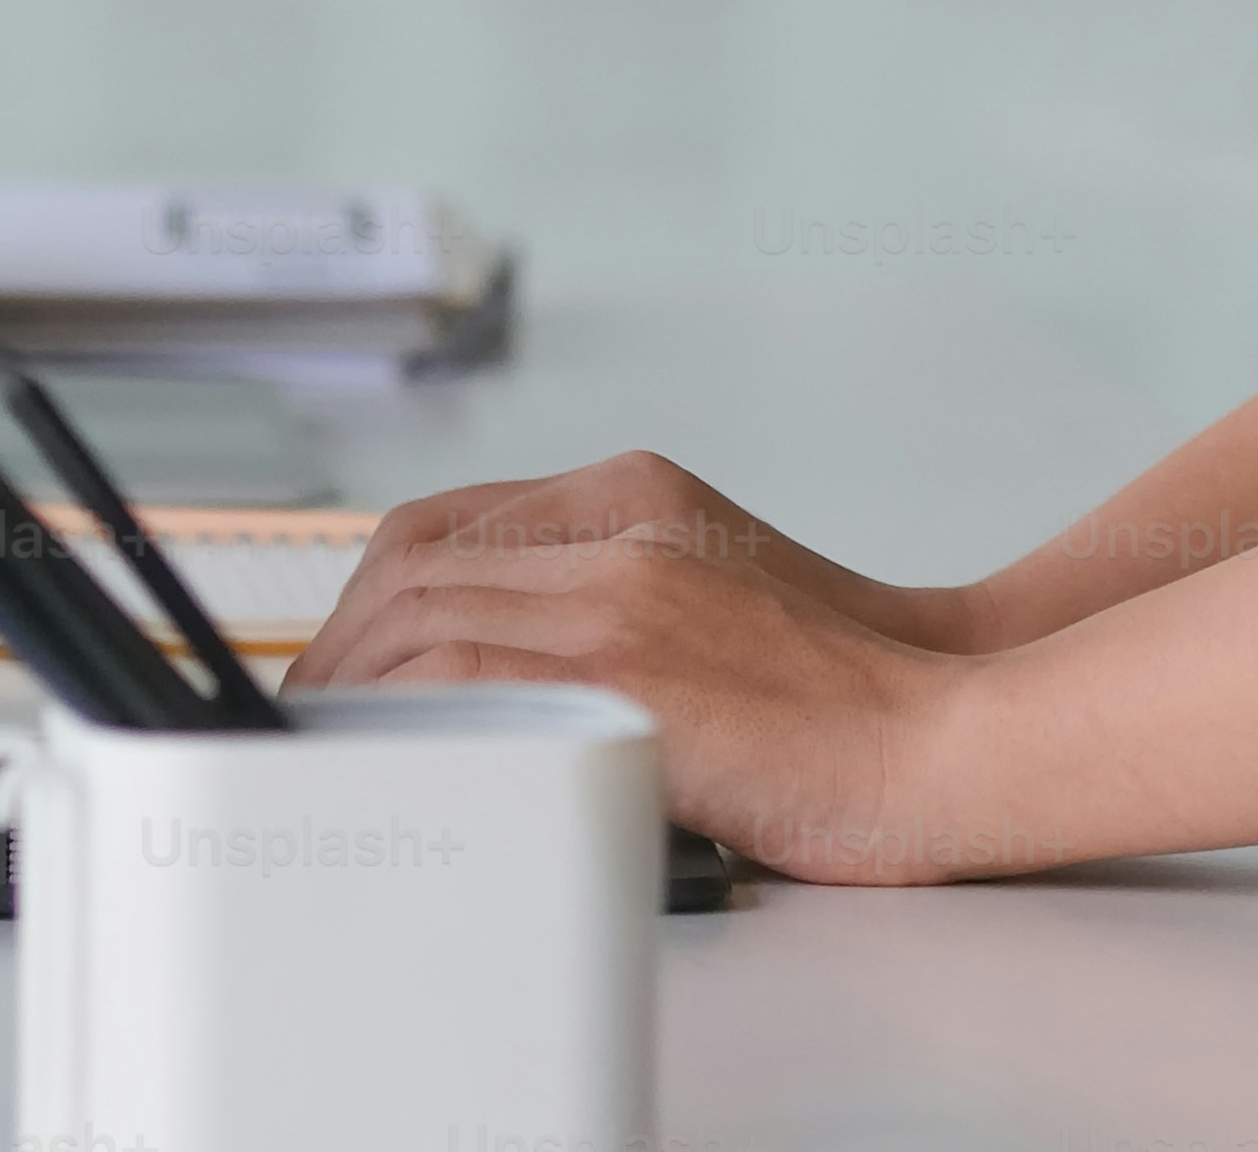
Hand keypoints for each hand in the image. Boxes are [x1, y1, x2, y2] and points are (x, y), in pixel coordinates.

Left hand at [288, 449, 1005, 881]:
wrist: (941, 730)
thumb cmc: (840, 695)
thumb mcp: (711, 604)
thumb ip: (606, 603)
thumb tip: (490, 670)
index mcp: (638, 493)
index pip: (448, 523)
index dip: (374, 598)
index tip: (347, 664)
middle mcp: (620, 521)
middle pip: (415, 563)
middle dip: (344, 645)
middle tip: (317, 720)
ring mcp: (622, 588)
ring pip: (423, 616)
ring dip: (357, 688)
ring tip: (335, 754)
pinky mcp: (628, 667)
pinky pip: (465, 680)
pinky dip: (404, 719)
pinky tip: (392, 763)